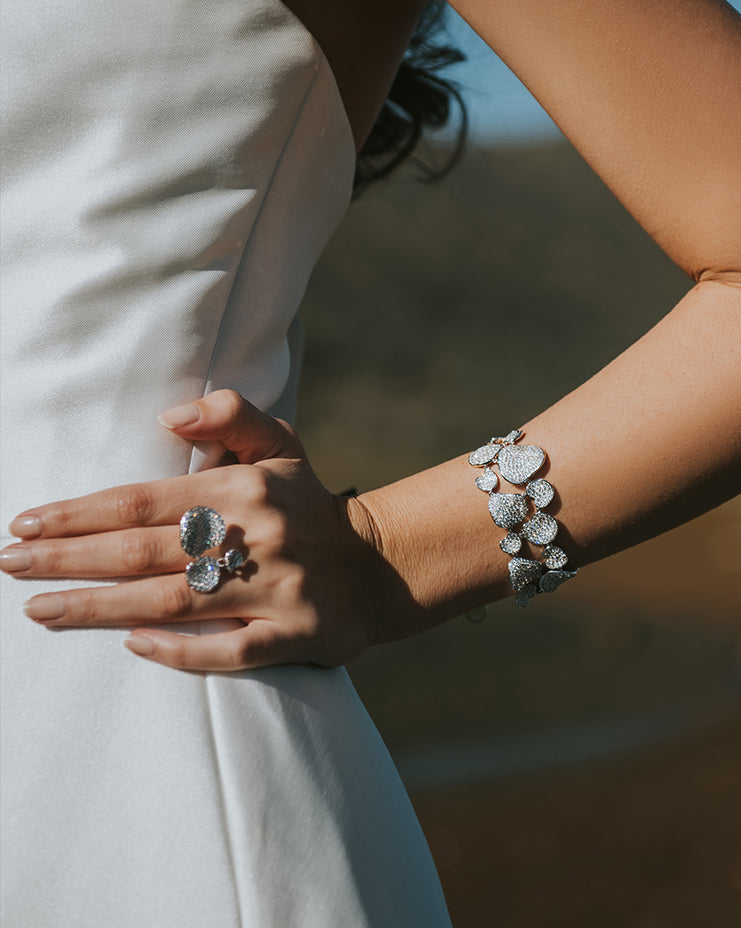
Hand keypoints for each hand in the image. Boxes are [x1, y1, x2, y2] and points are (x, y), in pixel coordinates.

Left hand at [1, 391, 392, 671]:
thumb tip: (167, 419)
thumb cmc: (309, 505)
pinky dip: (180, 651)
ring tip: (39, 608)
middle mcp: (257, 537)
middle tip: (9, 564)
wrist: (377, 565)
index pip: (145, 501)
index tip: (27, 522)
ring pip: (173, 601)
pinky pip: (229, 649)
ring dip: (100, 607)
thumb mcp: (281, 444)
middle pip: (145, 552)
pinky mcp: (294, 635)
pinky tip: (132, 645)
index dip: (82, 513)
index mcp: (246, 488)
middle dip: (69, 559)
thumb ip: (231, 415)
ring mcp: (276, 589)